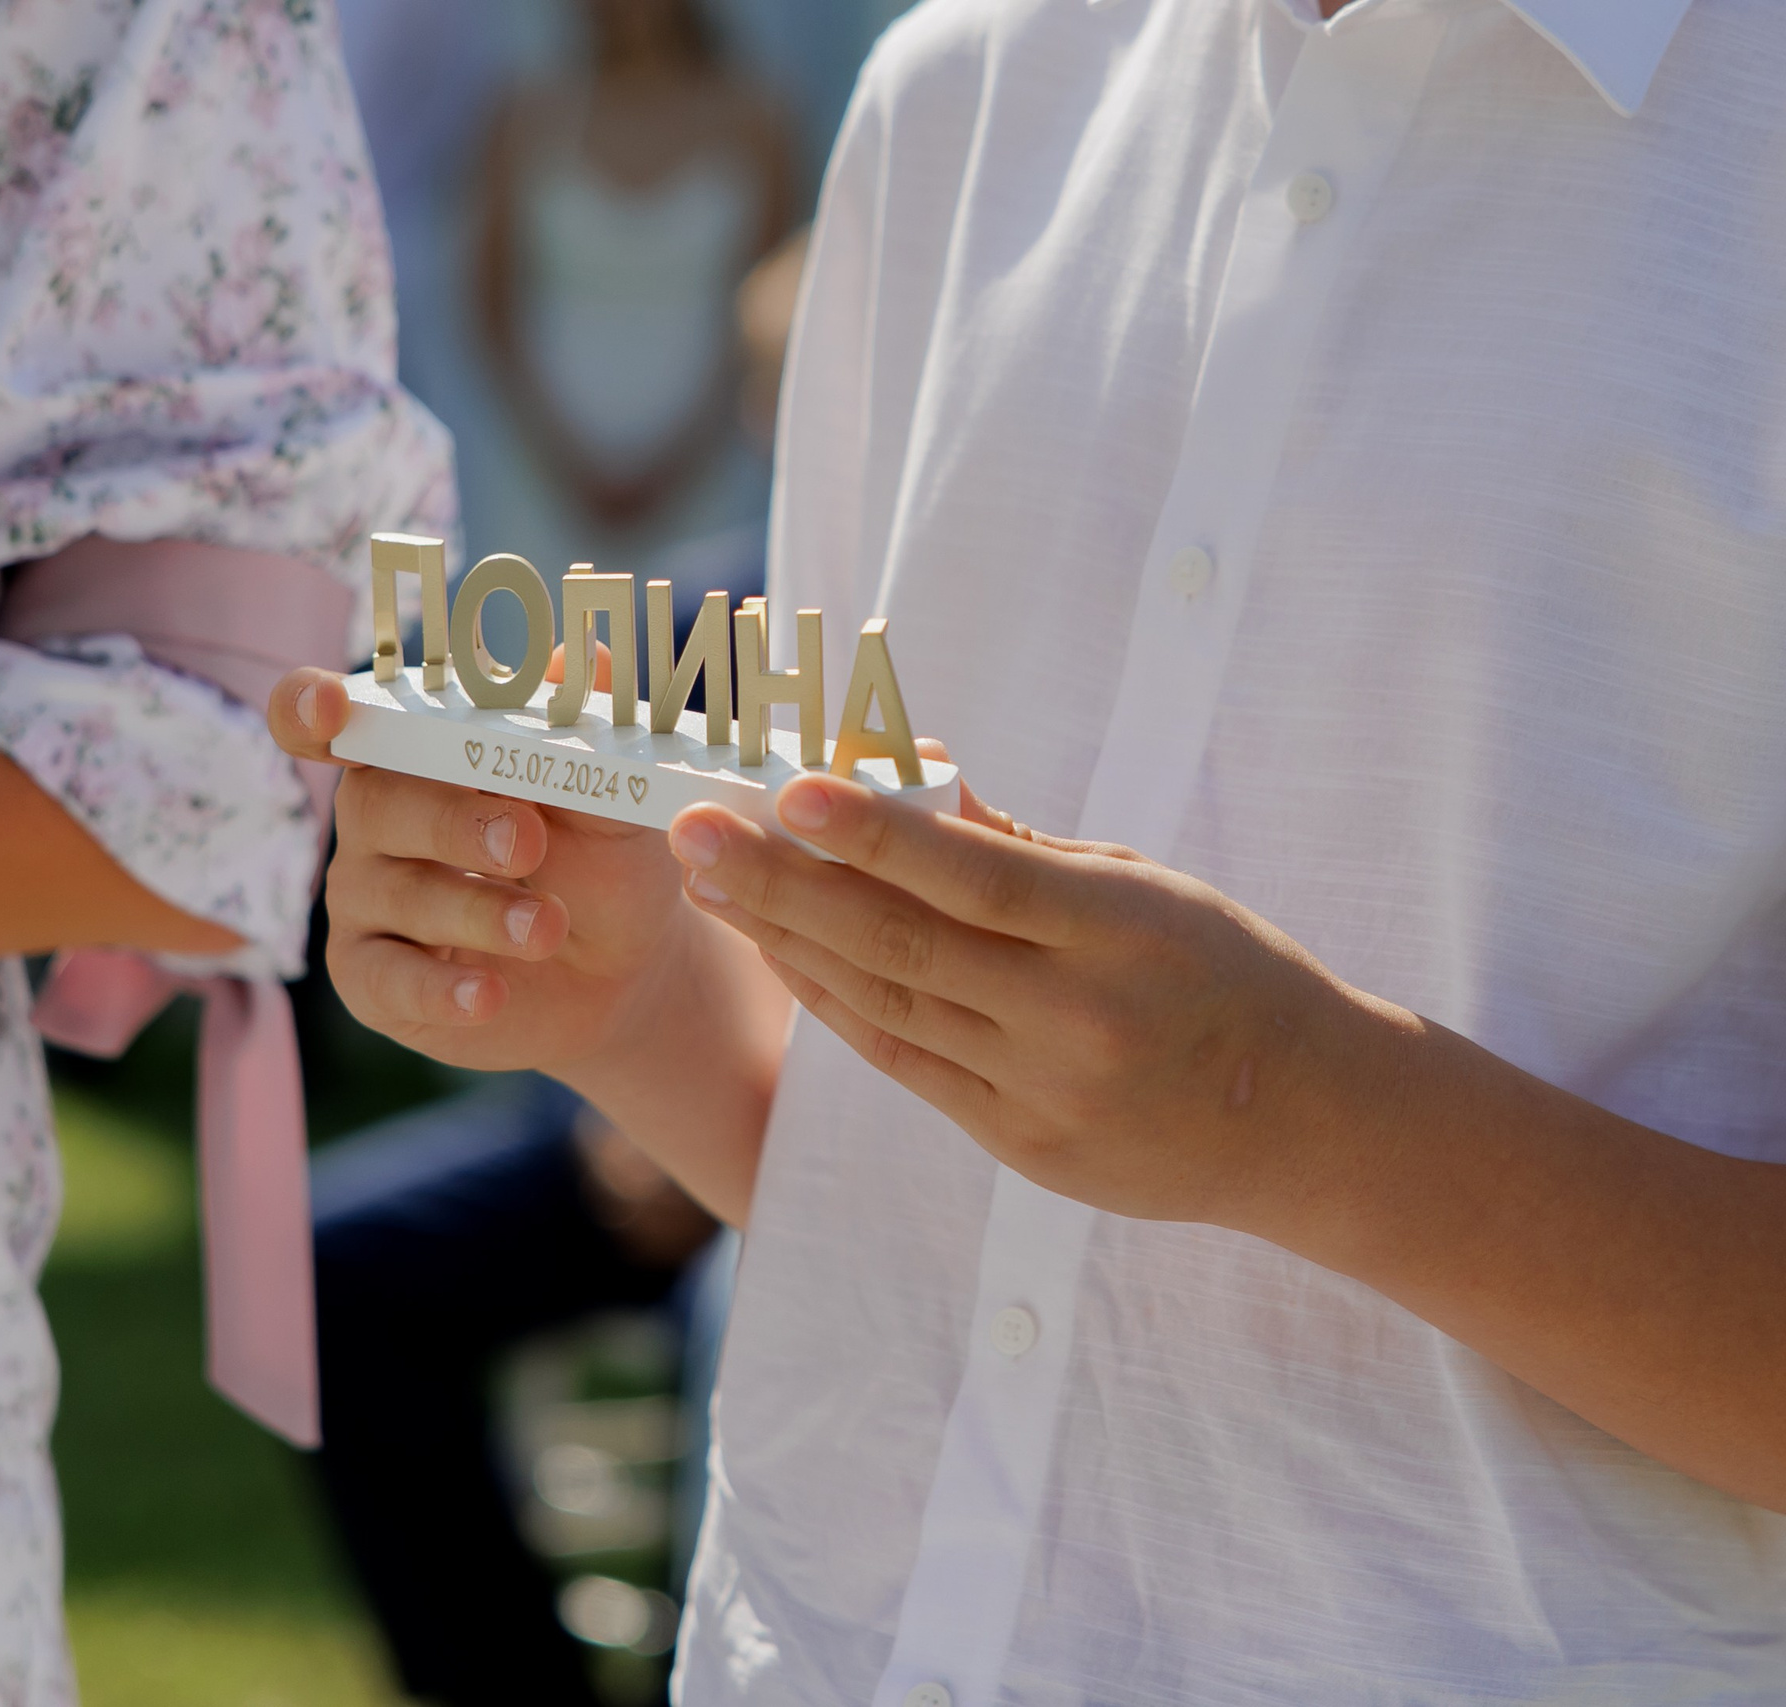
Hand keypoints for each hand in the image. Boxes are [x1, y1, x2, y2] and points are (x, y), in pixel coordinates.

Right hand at [266, 663, 735, 1078]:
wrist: (624, 969)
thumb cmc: (602, 860)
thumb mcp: (613, 795)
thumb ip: (590, 733)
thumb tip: (584, 658)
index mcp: (416, 750)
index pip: (327, 715)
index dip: (309, 706)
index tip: (333, 708)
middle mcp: (376, 815)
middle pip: (374, 801)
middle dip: (450, 818)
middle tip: (527, 840)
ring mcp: (368, 898)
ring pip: (394, 892)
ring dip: (475, 908)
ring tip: (547, 926)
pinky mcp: (374, 978)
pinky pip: (386, 980)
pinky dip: (440, 987)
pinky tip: (489, 994)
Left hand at [665, 762, 1389, 1231]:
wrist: (1305, 1123)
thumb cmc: (1225, 973)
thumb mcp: (1149, 887)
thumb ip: (1025, 849)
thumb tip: (913, 780)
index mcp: (1121, 934)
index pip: (976, 880)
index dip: (875, 838)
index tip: (787, 792)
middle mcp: (1076, 1019)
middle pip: (904, 945)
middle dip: (784, 885)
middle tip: (694, 833)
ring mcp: (1044, 1092)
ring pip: (888, 1006)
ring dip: (787, 942)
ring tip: (712, 884)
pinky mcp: (1021, 1145)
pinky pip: (905, 1064)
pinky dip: (836, 1006)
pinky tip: (779, 954)